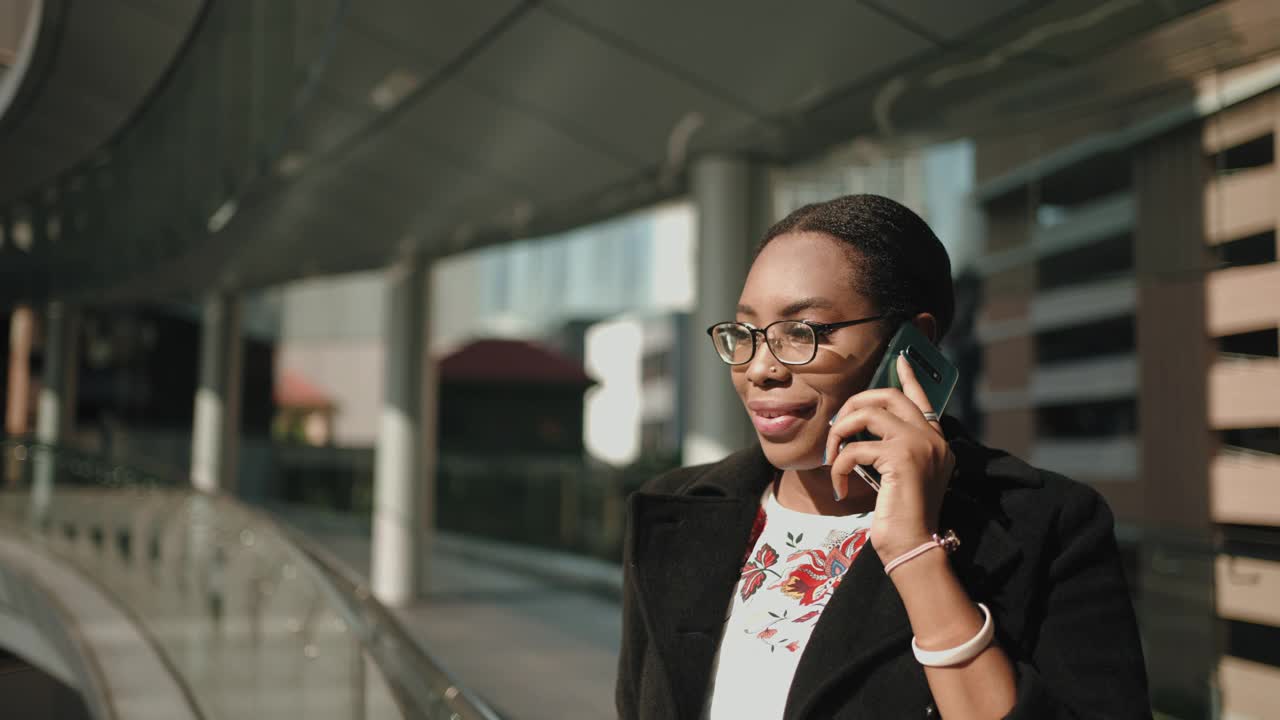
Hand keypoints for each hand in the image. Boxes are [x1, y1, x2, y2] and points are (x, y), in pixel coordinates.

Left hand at [825, 352, 955, 561]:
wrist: (913, 546)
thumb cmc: (901, 518)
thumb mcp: (899, 477)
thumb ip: (891, 450)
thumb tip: (862, 430)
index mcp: (936, 442)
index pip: (922, 400)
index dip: (909, 378)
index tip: (900, 360)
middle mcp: (932, 438)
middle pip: (888, 396)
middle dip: (854, 405)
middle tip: (837, 428)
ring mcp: (920, 444)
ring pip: (867, 413)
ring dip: (839, 433)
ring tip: (831, 457)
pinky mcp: (902, 456)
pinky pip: (855, 448)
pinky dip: (839, 466)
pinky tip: (840, 488)